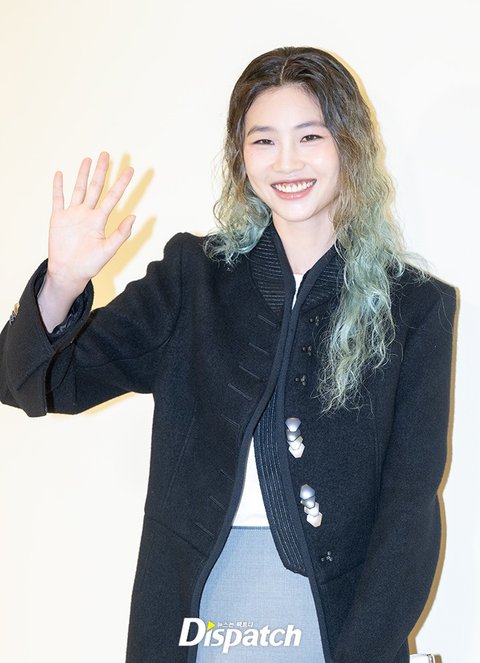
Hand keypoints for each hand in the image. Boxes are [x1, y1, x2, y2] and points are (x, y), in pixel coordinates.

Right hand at [38, 152, 135, 331]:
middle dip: (101, 172)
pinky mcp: (58, 218)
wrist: (69, 273)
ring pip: (78, 189)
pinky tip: (59, 174)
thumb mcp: (109, 250)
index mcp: (99, 220)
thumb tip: (134, 216)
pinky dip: (58, 187)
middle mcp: (87, 214)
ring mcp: (72, 215)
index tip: (130, 169)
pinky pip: (58, 199)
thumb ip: (121, 234)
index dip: (121, 183)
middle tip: (106, 154)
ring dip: (82, 174)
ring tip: (87, 159)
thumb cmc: (90, 265)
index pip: (113, 197)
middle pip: (95, 188)